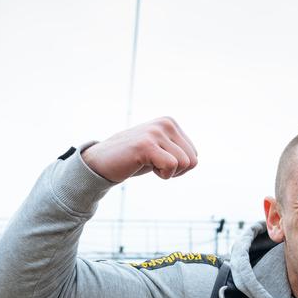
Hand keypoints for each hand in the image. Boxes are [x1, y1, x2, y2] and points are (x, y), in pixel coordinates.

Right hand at [81, 118, 197, 183]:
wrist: (102, 162)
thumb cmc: (133, 159)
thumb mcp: (160, 150)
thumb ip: (177, 150)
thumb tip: (195, 159)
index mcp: (171, 122)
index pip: (194, 155)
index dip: (178, 167)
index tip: (158, 161)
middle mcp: (166, 123)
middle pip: (192, 161)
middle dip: (175, 171)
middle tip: (153, 165)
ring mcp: (156, 132)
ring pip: (184, 164)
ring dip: (167, 173)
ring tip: (147, 164)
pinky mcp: (147, 145)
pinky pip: (171, 166)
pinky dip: (162, 175)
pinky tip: (145, 166)